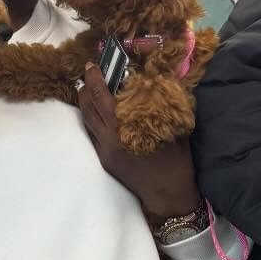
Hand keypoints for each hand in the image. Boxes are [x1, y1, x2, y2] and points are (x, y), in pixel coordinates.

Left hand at [76, 51, 198, 223]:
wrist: (168, 193)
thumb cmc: (176, 159)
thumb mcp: (174, 126)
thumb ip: (162, 103)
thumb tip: (158, 80)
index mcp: (125, 126)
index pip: (101, 96)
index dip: (94, 79)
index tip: (91, 66)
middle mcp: (110, 137)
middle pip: (88, 107)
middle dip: (84, 88)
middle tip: (87, 75)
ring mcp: (105, 150)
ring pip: (87, 121)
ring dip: (85, 104)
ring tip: (86, 91)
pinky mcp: (105, 160)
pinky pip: (93, 135)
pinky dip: (92, 121)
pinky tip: (97, 114)